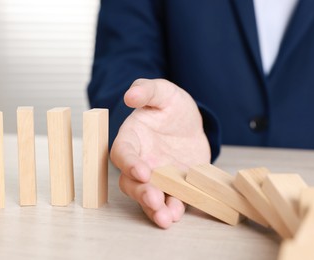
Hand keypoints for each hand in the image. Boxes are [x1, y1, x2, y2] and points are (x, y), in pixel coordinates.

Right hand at [110, 78, 210, 227]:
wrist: (190, 124)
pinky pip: (170, 200)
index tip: (143, 171)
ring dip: (155, 209)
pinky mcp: (173, 186)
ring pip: (148, 196)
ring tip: (167, 218)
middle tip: (155, 200)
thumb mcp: (164, 92)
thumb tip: (130, 95)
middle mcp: (140, 161)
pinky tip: (178, 214)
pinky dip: (173, 209)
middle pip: (131, 182)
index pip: (123, 153)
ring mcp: (156, 176)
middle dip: (142, 193)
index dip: (129, 163)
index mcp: (132, 139)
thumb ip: (147, 91)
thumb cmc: (172, 107)